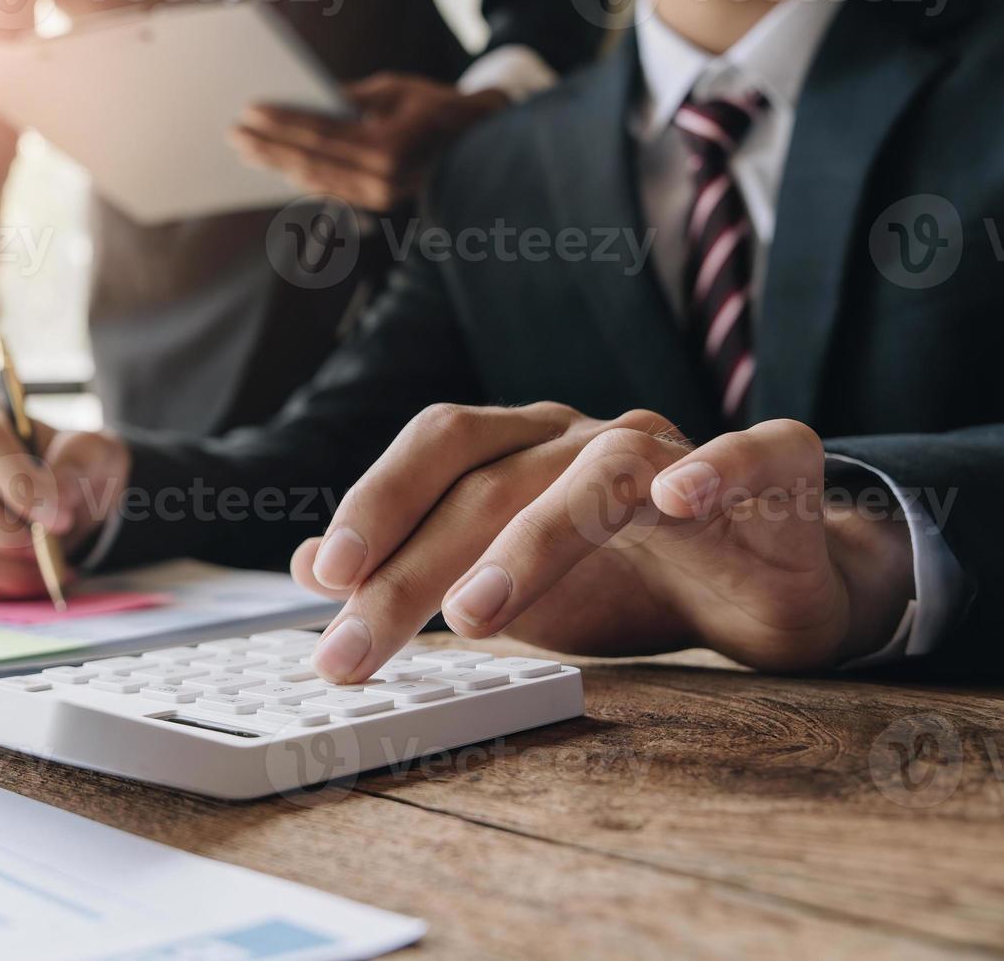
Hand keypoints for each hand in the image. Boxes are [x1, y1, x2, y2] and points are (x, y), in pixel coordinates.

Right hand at [0, 388, 130, 599]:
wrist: (72, 506)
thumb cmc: (75, 469)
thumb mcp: (94, 451)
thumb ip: (77, 459)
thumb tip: (57, 494)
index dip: (17, 479)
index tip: (58, 514)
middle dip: (0, 530)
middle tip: (44, 544)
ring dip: (6, 568)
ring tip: (47, 566)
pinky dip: (1, 587)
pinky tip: (32, 578)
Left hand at [230, 73, 509, 210]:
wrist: (477, 144)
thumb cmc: (437, 107)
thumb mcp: (396, 90)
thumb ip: (350, 98)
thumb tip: (309, 99)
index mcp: (388, 147)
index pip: (321, 134)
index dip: (282, 123)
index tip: (250, 111)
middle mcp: (381, 179)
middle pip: (310, 161)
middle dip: (268, 146)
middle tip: (234, 132)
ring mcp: (378, 197)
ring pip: (314, 180)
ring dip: (276, 164)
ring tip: (247, 148)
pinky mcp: (376, 203)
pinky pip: (328, 189)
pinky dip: (299, 177)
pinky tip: (276, 166)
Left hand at [291, 404, 918, 681]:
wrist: (772, 586)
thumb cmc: (629, 578)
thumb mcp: (506, 586)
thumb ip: (416, 568)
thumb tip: (309, 565)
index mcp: (526, 448)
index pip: (437, 451)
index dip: (377, 503)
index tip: (322, 581)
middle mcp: (590, 436)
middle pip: (493, 479)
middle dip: (414, 566)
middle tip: (357, 644)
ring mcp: (680, 447)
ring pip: (600, 473)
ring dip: (532, 542)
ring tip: (473, 616)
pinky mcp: (771, 467)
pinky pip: (747, 451)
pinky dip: (714, 467)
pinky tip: (681, 500)